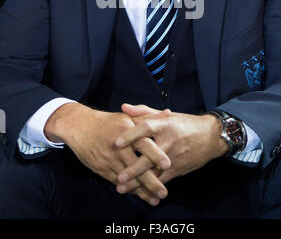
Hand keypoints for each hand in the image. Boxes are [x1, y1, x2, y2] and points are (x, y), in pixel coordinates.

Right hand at [44, 102, 170, 204]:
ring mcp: (110, 160)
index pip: (143, 145)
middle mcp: (119, 148)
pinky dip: (130, 190)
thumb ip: (148, 117)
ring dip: (142, 190)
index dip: (156, 155)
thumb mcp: (127, 116)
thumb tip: (169, 113)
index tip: (168, 165)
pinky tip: (141, 196)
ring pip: (128, 179)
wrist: (80, 127)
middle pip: (136, 167)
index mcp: (127, 132)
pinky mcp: (103, 169)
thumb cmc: (107, 122)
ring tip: (156, 199)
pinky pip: (118, 182)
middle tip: (164, 192)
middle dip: (151, 181)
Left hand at [116, 104, 228, 188]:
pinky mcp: (178, 169)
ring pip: (154, 172)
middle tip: (119, 176)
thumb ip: (143, 111)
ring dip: (138, 182)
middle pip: (149, 155)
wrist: (210, 136)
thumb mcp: (166, 115)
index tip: (116, 143)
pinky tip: (139, 193)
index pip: (146, 128)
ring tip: (122, 188)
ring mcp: (174, 156)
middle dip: (133, 168)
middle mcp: (169, 140)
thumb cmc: (184, 124)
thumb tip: (123, 107)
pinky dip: (151, 187)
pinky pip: (163, 180)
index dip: (131, 134)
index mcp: (165, 124)